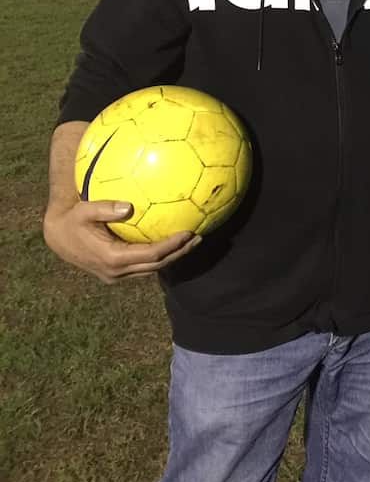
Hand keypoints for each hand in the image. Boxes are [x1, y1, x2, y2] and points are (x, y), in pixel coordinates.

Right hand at [42, 199, 200, 282]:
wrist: (58, 237)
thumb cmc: (73, 219)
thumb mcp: (84, 210)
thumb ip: (104, 208)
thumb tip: (128, 206)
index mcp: (112, 258)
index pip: (150, 255)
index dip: (171, 246)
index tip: (188, 233)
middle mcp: (116, 271)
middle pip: (156, 265)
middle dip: (179, 252)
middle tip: (199, 238)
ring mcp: (116, 274)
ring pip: (151, 268)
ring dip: (172, 256)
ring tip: (192, 241)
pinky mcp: (116, 272)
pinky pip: (143, 266)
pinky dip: (159, 256)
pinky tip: (173, 243)